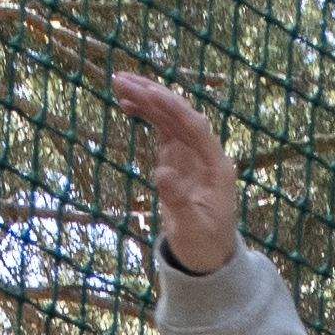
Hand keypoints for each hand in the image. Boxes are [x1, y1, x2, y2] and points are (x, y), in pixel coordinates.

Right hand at [105, 66, 246, 277]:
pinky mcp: (178, 157)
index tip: (148, 93)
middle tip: (122, 80)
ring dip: (146, 98)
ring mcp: (191, 152)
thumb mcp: (192, 227)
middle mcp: (205, 152)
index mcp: (216, 165)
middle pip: (180, 114)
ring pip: (169, 117)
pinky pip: (162, 128)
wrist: (207, 254)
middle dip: (153, 94)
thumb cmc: (204, 243)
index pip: (195, 126)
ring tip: (118, 83)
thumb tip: (162, 172)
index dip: (172, 108)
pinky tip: (127, 104)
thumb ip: (178, 200)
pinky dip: (146, 114)